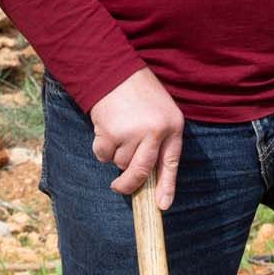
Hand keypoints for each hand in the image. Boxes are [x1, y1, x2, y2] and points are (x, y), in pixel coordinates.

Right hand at [89, 67, 183, 209]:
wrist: (114, 68)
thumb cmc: (138, 92)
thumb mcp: (159, 111)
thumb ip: (158, 140)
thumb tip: (149, 178)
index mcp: (172, 125)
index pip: (172, 162)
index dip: (167, 186)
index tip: (162, 206)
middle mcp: (156, 131)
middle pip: (142, 172)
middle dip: (129, 185)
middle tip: (119, 188)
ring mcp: (134, 132)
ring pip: (120, 163)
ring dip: (115, 154)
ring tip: (117, 129)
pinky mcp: (111, 132)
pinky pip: (103, 155)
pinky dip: (101, 148)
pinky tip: (105, 129)